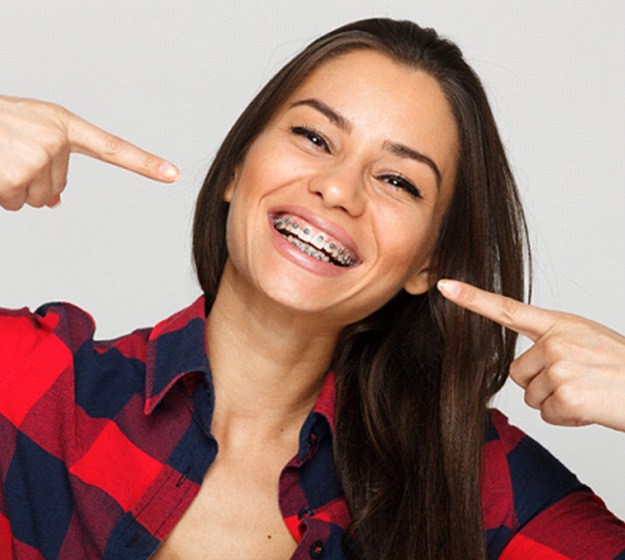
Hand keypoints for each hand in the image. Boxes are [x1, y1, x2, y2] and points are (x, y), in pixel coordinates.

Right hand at [0, 95, 178, 210]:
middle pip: (56, 189)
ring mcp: (37, 157)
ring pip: (34, 199)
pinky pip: (14, 202)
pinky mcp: (16, 174)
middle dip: (30, 181)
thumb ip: (49, 163)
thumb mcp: (26, 134)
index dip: (144, 163)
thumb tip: (54, 202)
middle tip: (7, 156)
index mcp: (62, 124)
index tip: (173, 174)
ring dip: (11, 188)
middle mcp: (55, 139)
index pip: (112, 148)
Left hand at [437, 279, 624, 431]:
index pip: (507, 309)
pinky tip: (591, 407)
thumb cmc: (622, 367)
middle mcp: (555, 341)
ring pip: (531, 397)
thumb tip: (525, 369)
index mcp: (559, 324)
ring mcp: (560, 367)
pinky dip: (568, 418)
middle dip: (543, 385)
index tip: (445, 286)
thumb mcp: (587, 340)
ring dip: (557, 402)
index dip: (472, 299)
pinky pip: (548, 414)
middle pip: (518, 373)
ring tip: (589, 391)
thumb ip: (552, 343)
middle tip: (579, 381)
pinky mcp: (566, 395)